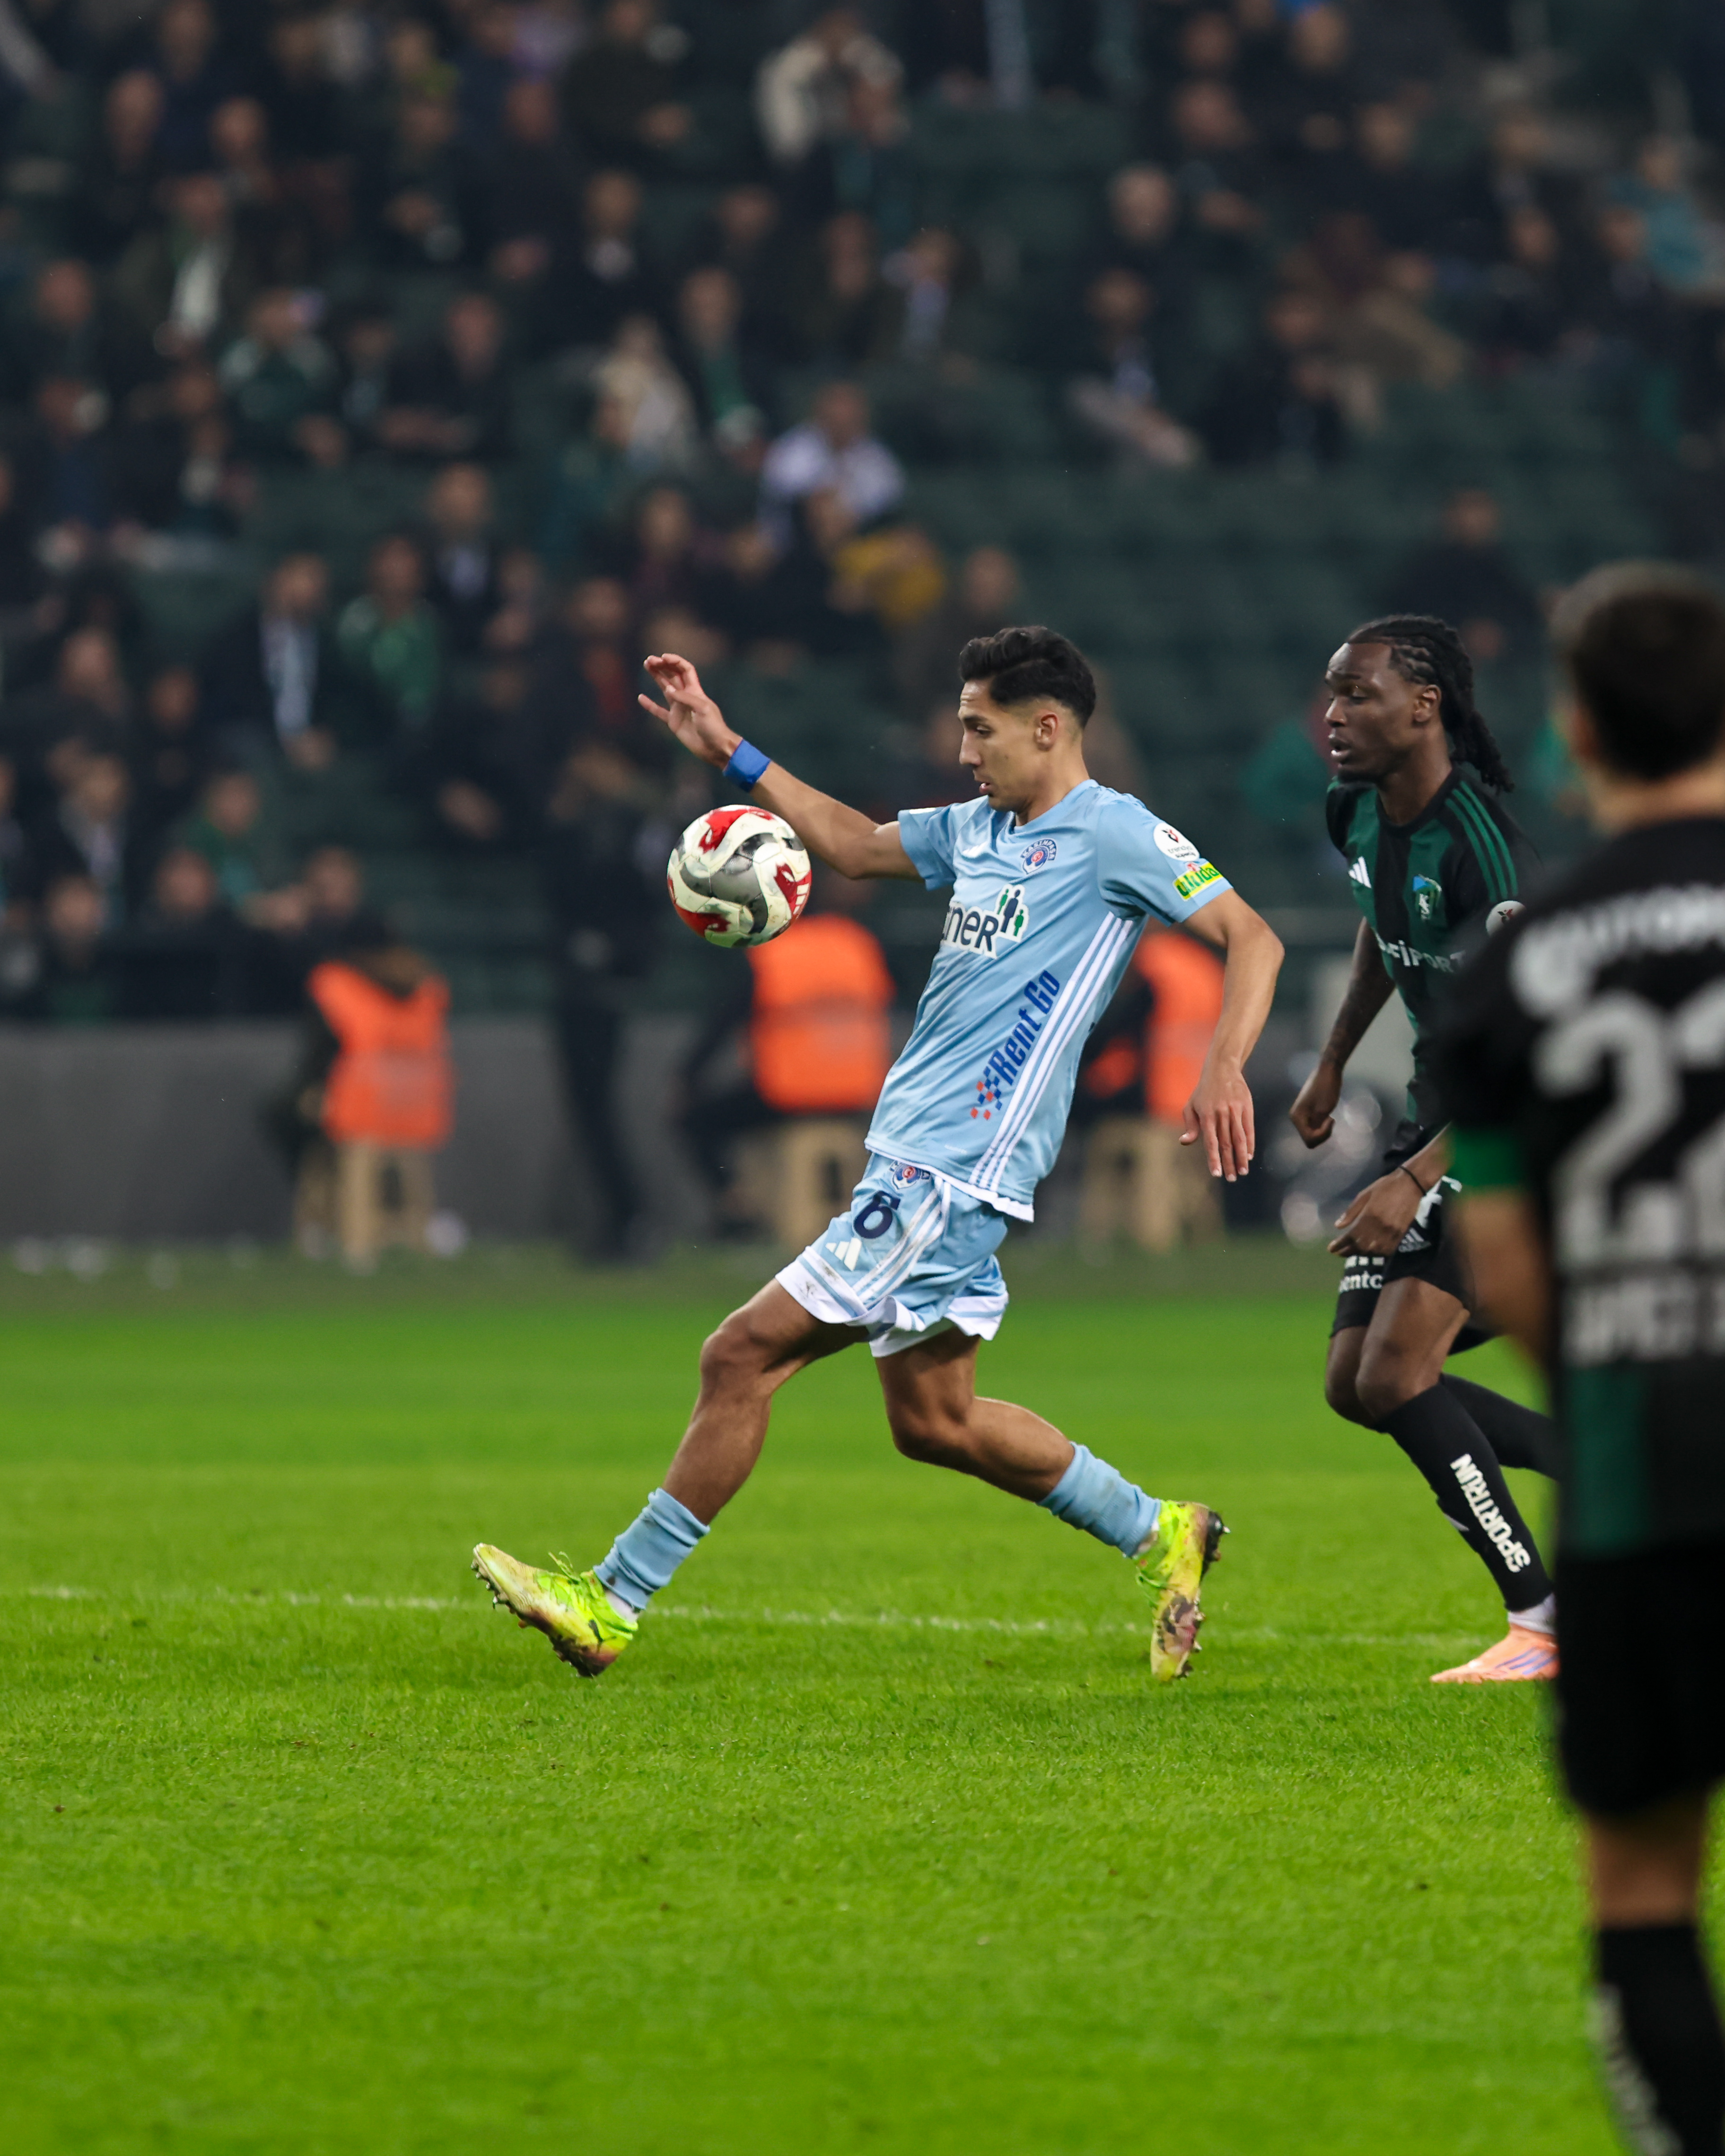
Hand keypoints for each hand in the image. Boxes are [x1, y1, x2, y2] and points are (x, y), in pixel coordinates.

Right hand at [638, 652, 737, 768]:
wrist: (715, 748)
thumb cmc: (714, 727)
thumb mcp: (702, 709)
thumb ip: (685, 698)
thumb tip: (668, 689)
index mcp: (696, 691)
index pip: (685, 670)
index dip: (675, 661)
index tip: (662, 657)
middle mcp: (686, 697)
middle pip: (673, 676)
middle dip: (662, 666)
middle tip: (649, 660)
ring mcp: (679, 709)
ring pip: (665, 688)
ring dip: (656, 677)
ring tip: (646, 666)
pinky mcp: (674, 722)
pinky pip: (659, 711)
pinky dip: (650, 705)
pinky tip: (641, 698)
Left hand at [1182, 1066, 1254, 1181]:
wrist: (1222, 1068)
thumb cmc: (1203, 1091)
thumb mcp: (1191, 1105)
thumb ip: (1190, 1125)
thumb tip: (1185, 1141)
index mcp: (1206, 1115)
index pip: (1210, 1142)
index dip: (1213, 1159)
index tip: (1217, 1174)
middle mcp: (1221, 1114)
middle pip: (1226, 1143)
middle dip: (1229, 1162)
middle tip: (1232, 1178)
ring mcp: (1235, 1110)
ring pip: (1239, 1138)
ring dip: (1242, 1156)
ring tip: (1243, 1171)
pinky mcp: (1246, 1107)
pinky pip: (1249, 1128)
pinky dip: (1250, 1143)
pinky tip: (1249, 1155)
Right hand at [1289, 1057, 1342, 1147]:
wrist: (1329, 1069)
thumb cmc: (1327, 1087)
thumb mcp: (1324, 1110)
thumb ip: (1317, 1127)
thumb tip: (1311, 1139)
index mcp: (1296, 1117)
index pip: (1309, 1139)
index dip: (1323, 1134)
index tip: (1331, 1119)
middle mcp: (1296, 1117)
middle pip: (1310, 1139)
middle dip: (1323, 1134)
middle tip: (1332, 1120)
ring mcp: (1302, 1115)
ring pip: (1313, 1134)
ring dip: (1324, 1131)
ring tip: (1331, 1118)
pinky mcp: (1309, 1112)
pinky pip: (1315, 1127)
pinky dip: (1324, 1126)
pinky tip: (1329, 1116)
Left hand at [1328, 1169, 1423, 1258]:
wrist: (1410, 1184)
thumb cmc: (1385, 1187)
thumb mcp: (1364, 1195)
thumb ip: (1351, 1212)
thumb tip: (1338, 1226)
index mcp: (1369, 1215)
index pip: (1352, 1236)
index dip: (1340, 1245)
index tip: (1331, 1249)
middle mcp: (1380, 1227)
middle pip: (1362, 1246)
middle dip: (1348, 1251)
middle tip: (1339, 1253)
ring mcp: (1392, 1232)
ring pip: (1374, 1251)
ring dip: (1362, 1253)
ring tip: (1352, 1252)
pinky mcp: (1401, 1234)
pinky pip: (1388, 1250)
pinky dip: (1377, 1253)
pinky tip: (1370, 1252)